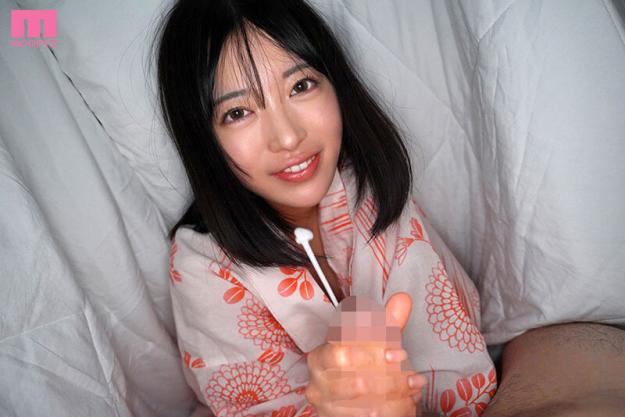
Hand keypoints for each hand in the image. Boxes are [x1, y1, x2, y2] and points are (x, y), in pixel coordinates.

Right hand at [305, 293, 425, 415]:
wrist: (350, 400)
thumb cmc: (360, 365)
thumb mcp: (374, 343)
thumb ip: (387, 322)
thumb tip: (402, 299)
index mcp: (321, 356)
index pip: (340, 352)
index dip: (370, 353)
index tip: (399, 353)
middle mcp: (318, 382)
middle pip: (353, 381)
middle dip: (388, 379)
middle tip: (411, 377)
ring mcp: (326, 405)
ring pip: (362, 405)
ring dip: (394, 398)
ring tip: (412, 391)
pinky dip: (389, 412)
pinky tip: (403, 405)